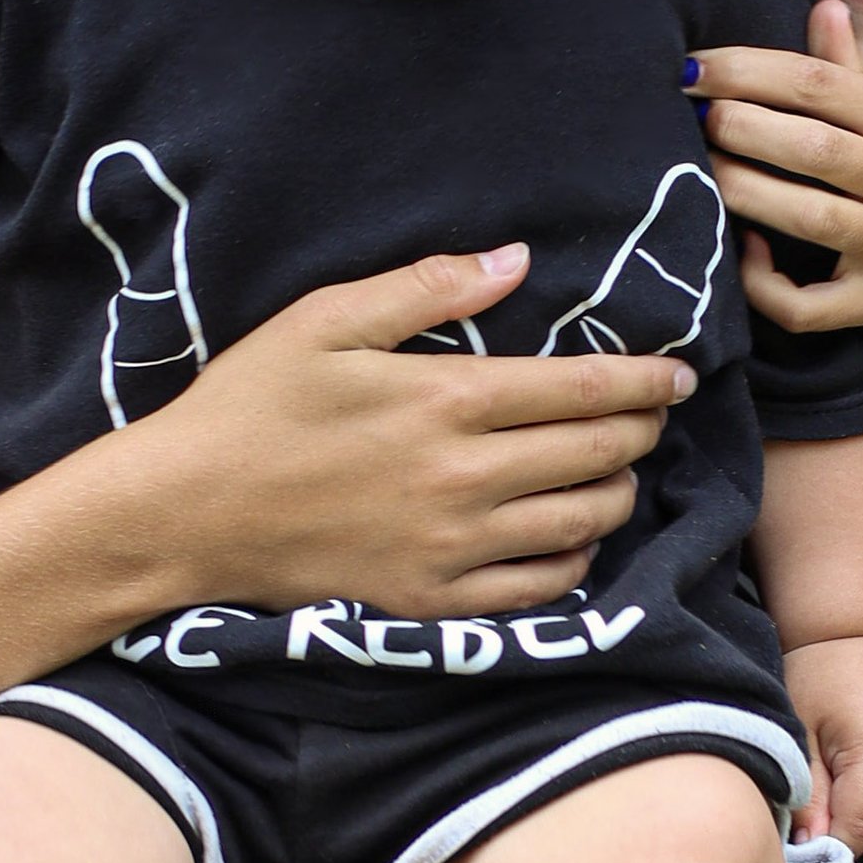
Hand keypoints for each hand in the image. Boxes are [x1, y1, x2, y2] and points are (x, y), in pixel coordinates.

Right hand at [124, 243, 696, 619]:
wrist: (184, 513)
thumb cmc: (249, 405)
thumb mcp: (324, 320)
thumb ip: (427, 287)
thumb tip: (516, 261)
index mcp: (445, 399)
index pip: (586, 390)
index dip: (645, 381)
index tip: (677, 375)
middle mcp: (464, 478)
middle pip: (601, 455)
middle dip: (643, 431)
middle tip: (651, 416)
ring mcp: (452, 547)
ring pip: (584, 523)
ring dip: (619, 493)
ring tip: (616, 471)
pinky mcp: (431, 600)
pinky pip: (538, 588)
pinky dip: (574, 561)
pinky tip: (571, 538)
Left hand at [687, 0, 862, 350]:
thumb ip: (858, 74)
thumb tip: (824, 6)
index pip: (819, 82)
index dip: (746, 70)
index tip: (693, 66)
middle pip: (812, 146)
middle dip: (738, 126)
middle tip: (691, 117)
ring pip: (809, 218)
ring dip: (741, 191)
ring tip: (700, 170)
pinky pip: (805, 303)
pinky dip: (762, 282)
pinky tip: (745, 250)